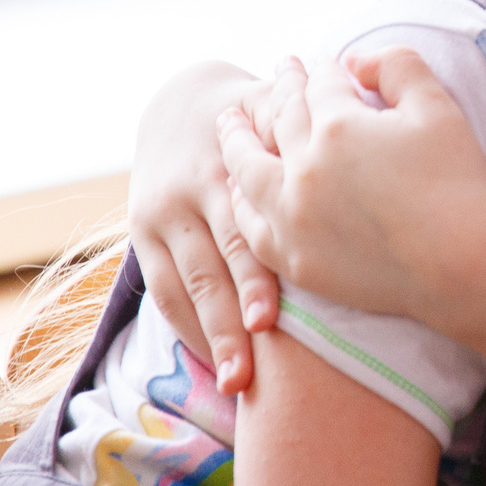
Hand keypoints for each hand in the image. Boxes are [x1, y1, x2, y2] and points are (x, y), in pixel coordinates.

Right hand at [128, 61, 278, 393]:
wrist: (180, 100)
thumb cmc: (256, 113)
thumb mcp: (274, 107)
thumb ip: (300, 131)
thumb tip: (344, 142)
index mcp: (223, 165)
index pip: (238, 229)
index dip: (252, 276)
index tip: (268, 321)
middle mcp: (186, 195)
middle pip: (209, 267)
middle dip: (227, 323)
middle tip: (249, 376)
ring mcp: (159, 218)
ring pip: (182, 287)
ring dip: (208, 337)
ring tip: (234, 385)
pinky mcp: (141, 236)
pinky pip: (163, 291)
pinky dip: (186, 329)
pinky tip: (213, 362)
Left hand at [217, 48, 485, 328]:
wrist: (462, 266)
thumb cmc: (458, 183)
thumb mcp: (438, 107)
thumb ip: (397, 66)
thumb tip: (356, 61)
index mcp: (338, 126)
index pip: (320, 85)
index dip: (322, 69)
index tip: (320, 62)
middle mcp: (304, 168)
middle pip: (280, 117)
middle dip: (282, 87)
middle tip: (281, 68)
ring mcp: (292, 217)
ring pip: (247, 170)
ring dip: (236, 141)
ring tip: (229, 124)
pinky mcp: (295, 259)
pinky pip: (251, 225)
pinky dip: (240, 202)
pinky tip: (239, 190)